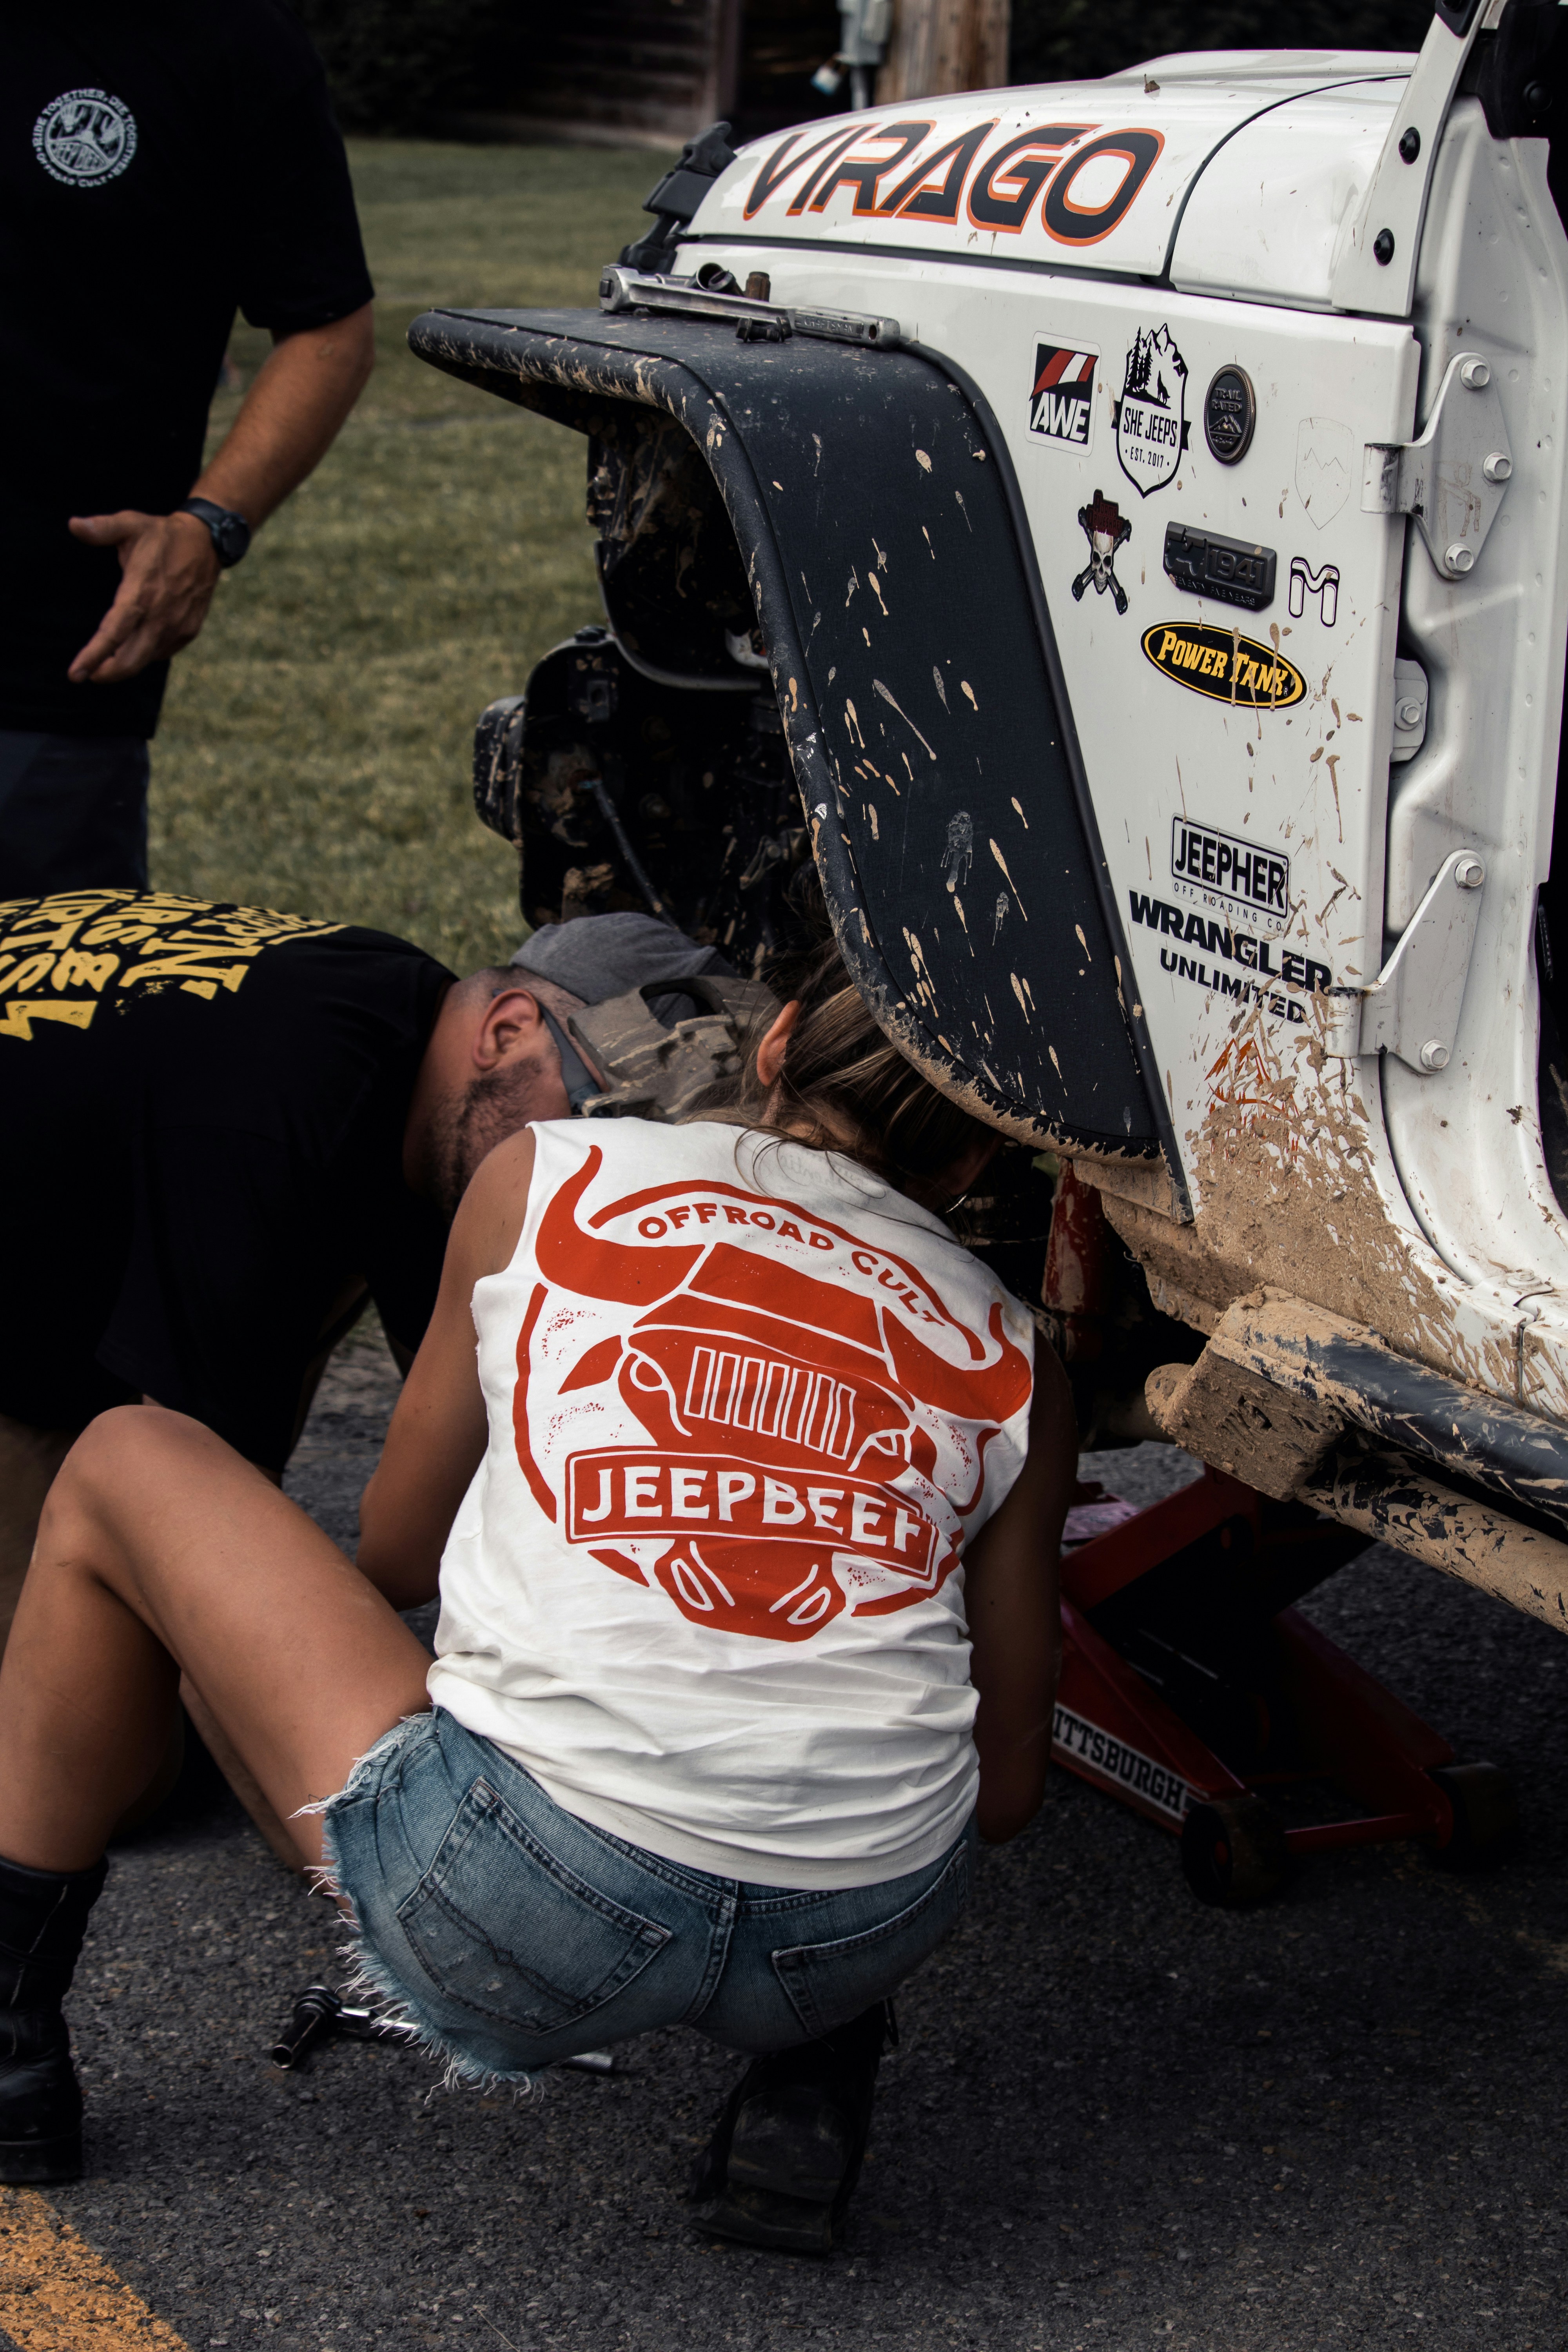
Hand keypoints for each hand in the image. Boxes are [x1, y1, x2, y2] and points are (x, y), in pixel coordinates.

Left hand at [66, 509, 221, 684]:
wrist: (207, 542)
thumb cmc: (162, 534)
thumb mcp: (130, 524)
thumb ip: (101, 528)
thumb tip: (73, 525)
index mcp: (141, 592)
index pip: (113, 633)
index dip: (94, 656)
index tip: (75, 674)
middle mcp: (160, 615)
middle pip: (131, 660)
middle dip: (107, 672)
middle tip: (89, 672)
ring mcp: (177, 626)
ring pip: (146, 659)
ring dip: (125, 664)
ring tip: (109, 659)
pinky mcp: (189, 630)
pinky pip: (162, 652)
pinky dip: (146, 654)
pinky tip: (137, 644)